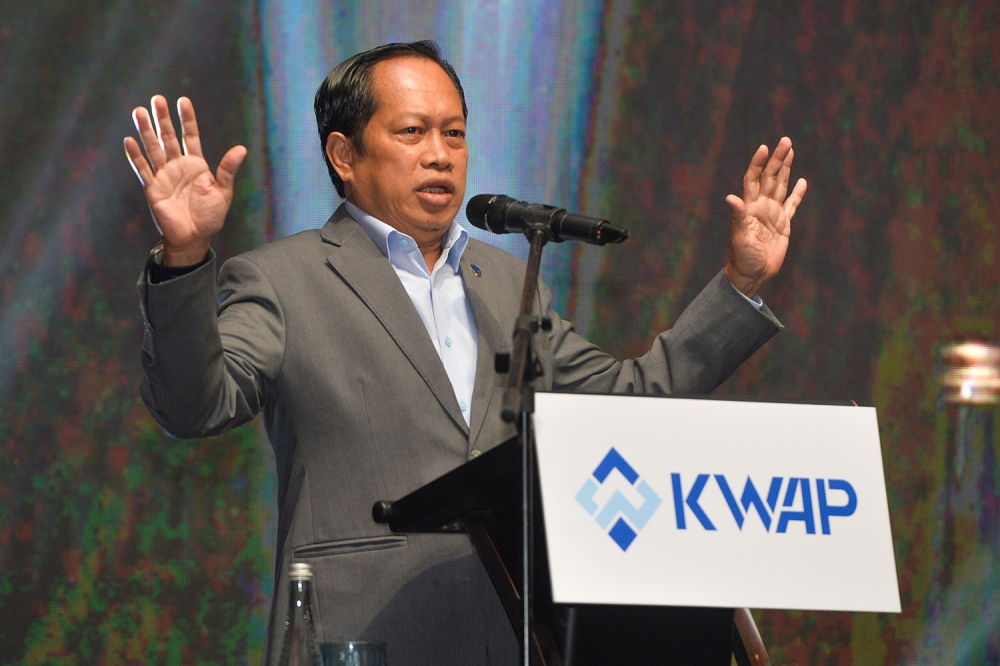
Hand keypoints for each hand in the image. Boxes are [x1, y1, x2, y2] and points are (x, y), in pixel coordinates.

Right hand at [124, 95, 245, 265]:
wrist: (194, 238)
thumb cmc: (210, 217)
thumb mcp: (223, 192)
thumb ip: (228, 170)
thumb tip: (241, 149)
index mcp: (196, 164)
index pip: (189, 136)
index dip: (187, 119)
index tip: (183, 100)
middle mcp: (178, 166)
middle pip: (168, 137)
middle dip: (162, 119)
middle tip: (156, 99)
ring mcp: (164, 175)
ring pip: (153, 148)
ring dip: (146, 131)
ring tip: (138, 112)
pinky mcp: (153, 188)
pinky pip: (143, 169)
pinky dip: (136, 156)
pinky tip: (129, 141)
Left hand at [723, 137, 806, 298]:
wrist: (751, 275)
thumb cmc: (742, 258)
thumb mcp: (739, 238)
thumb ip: (737, 217)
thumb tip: (731, 197)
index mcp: (749, 208)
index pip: (754, 179)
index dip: (758, 164)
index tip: (764, 147)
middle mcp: (761, 207)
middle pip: (770, 178)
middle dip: (777, 159)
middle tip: (785, 141)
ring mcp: (772, 214)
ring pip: (781, 186)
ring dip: (785, 169)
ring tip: (790, 151)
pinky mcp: (783, 225)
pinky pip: (792, 205)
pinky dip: (797, 194)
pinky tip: (801, 181)